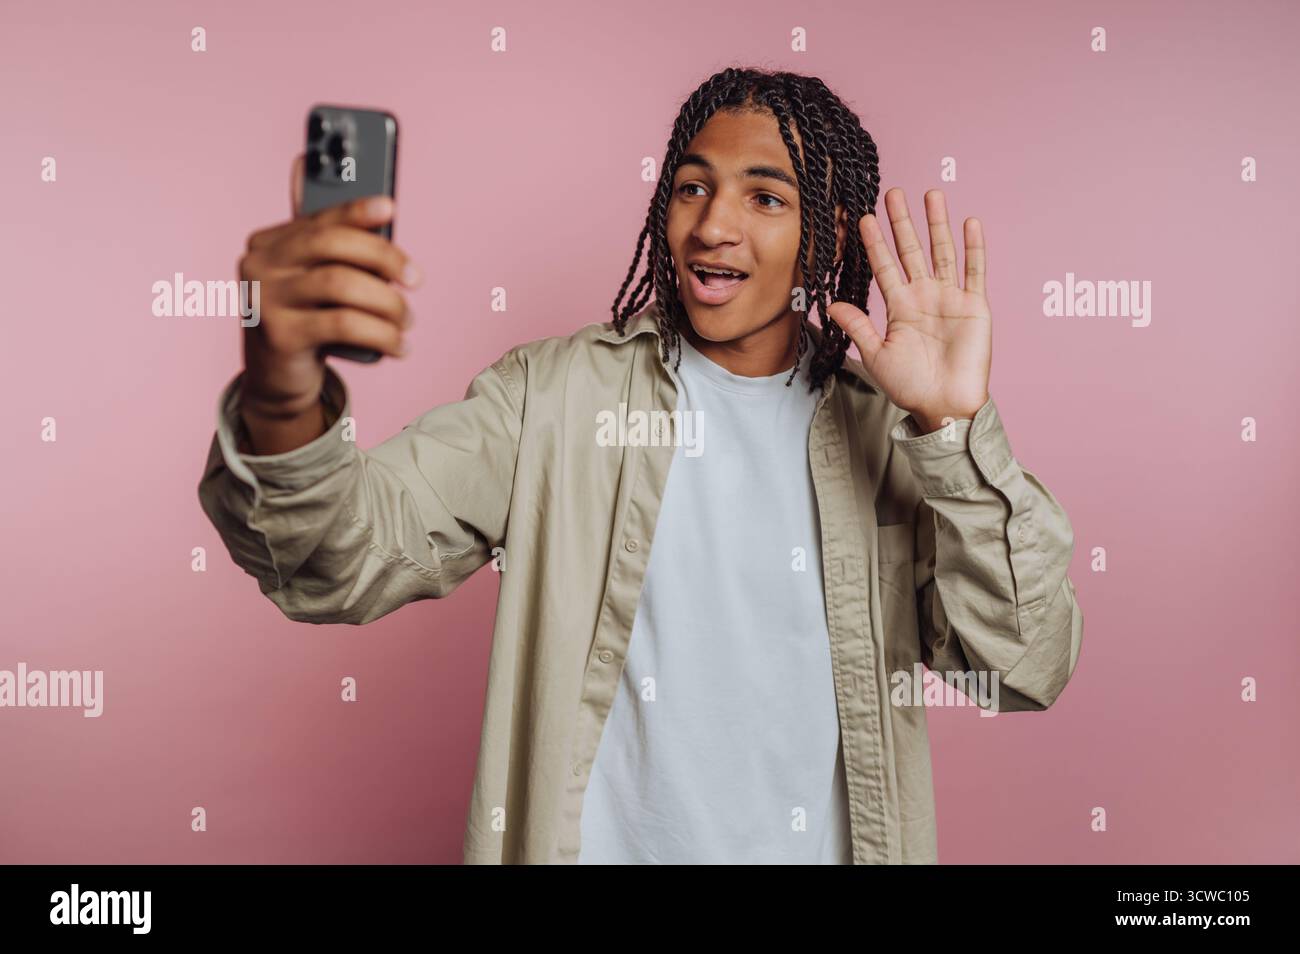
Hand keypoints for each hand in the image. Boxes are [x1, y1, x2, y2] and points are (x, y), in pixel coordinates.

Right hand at [237, 154, 421, 416]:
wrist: (277, 379)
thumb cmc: (308, 323)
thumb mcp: (317, 286)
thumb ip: (340, 260)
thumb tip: (388, 237)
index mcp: (268, 243)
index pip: (318, 219)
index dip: (355, 210)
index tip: (389, 208)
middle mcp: (259, 265)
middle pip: (331, 244)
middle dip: (383, 257)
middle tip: (415, 279)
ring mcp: (264, 299)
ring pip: (342, 284)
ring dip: (388, 302)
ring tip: (407, 320)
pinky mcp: (279, 335)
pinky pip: (344, 325)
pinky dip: (381, 334)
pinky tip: (399, 345)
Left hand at [825, 188, 990, 432]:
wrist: (944, 405)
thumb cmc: (910, 386)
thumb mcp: (876, 355)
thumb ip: (858, 326)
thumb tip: (830, 303)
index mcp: (899, 307)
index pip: (884, 267)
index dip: (875, 244)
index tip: (863, 218)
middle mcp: (924, 296)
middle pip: (911, 250)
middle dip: (902, 222)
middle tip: (893, 193)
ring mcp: (950, 298)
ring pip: (942, 252)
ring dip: (936, 224)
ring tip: (931, 194)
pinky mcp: (975, 305)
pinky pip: (975, 271)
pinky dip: (973, 247)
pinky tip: (968, 221)